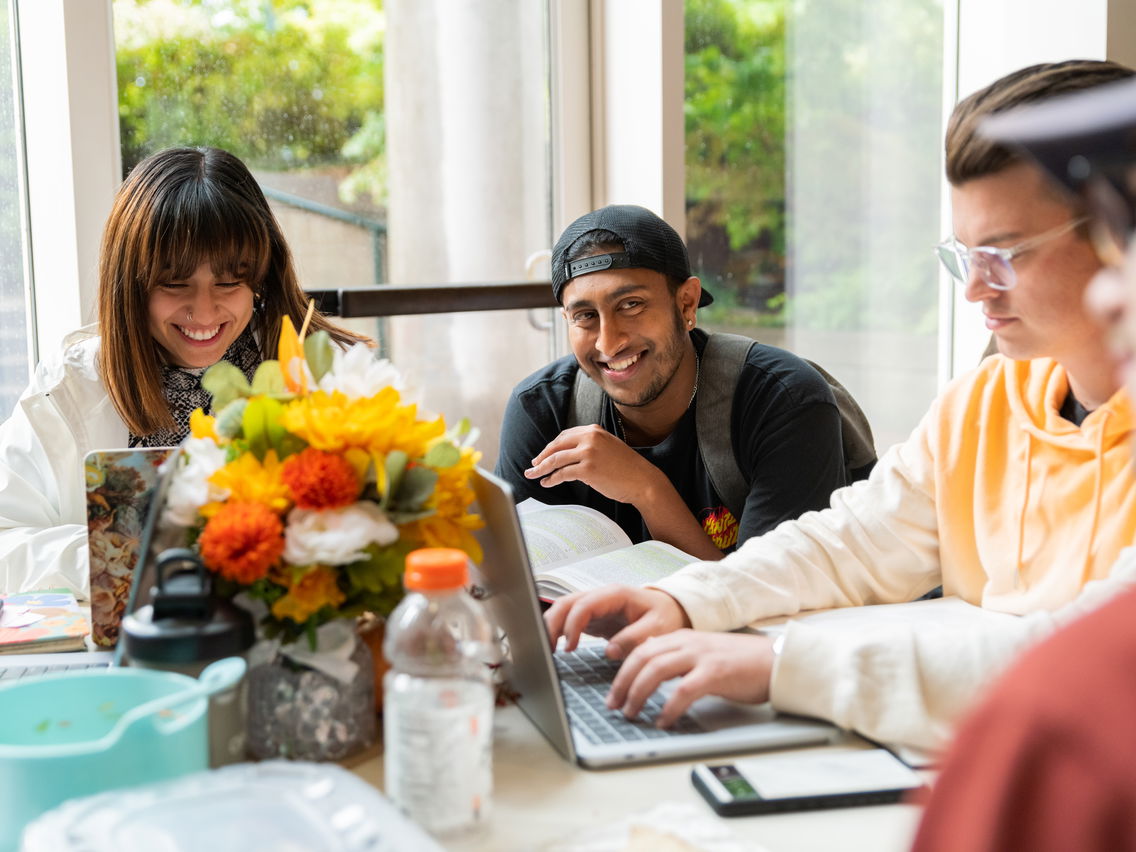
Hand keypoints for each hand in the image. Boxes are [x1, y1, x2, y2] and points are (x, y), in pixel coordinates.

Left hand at [525, 425, 665, 505]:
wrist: (643, 480)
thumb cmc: (626, 468)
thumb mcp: (608, 446)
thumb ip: (590, 444)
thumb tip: (568, 453)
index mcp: (594, 430)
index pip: (564, 436)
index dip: (551, 446)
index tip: (543, 455)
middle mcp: (590, 438)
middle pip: (556, 446)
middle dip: (542, 456)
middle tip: (533, 465)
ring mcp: (588, 453)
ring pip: (556, 460)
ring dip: (541, 468)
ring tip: (533, 475)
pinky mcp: (587, 469)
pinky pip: (562, 474)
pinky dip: (551, 479)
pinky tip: (546, 483)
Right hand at [543, 584, 689, 656]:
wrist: (670, 612)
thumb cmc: (665, 617)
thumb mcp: (658, 628)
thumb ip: (635, 638)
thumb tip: (610, 651)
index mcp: (615, 595)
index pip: (584, 604)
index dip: (573, 624)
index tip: (570, 647)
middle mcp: (600, 596)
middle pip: (566, 603)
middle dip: (552, 623)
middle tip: (547, 648)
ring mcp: (594, 605)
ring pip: (562, 609)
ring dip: (551, 626)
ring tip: (547, 649)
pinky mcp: (592, 617)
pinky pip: (568, 619)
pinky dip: (557, 630)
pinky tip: (554, 646)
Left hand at [606, 630, 775, 727]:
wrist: (775, 660)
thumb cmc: (740, 662)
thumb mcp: (702, 653)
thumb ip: (678, 657)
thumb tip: (650, 667)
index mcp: (682, 637)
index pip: (641, 649)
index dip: (622, 671)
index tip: (613, 692)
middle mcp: (688, 642)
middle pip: (642, 658)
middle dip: (623, 683)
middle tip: (613, 705)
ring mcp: (701, 655)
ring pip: (656, 671)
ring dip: (638, 694)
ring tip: (631, 713)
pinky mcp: (716, 672)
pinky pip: (683, 690)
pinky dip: (669, 707)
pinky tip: (663, 721)